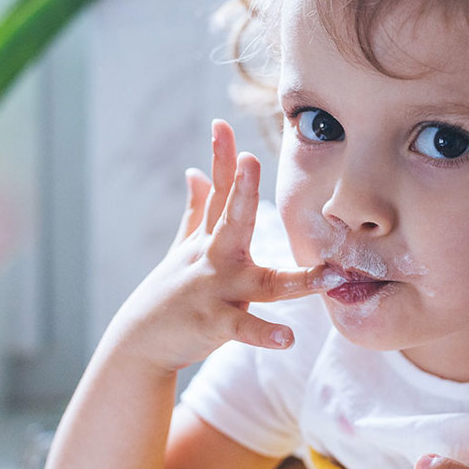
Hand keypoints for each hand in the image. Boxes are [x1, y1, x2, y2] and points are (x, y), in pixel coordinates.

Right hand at [113, 119, 336, 372]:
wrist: (140, 344)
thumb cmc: (169, 293)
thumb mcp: (182, 247)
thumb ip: (197, 209)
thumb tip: (195, 171)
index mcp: (209, 239)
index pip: (219, 192)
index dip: (222, 158)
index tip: (222, 124)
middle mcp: (214, 259)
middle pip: (232, 220)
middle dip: (242, 191)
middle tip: (251, 160)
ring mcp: (216, 291)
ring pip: (262, 283)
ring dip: (297, 281)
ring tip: (328, 275)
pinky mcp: (216, 324)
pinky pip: (246, 329)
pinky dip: (266, 334)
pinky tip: (288, 338)